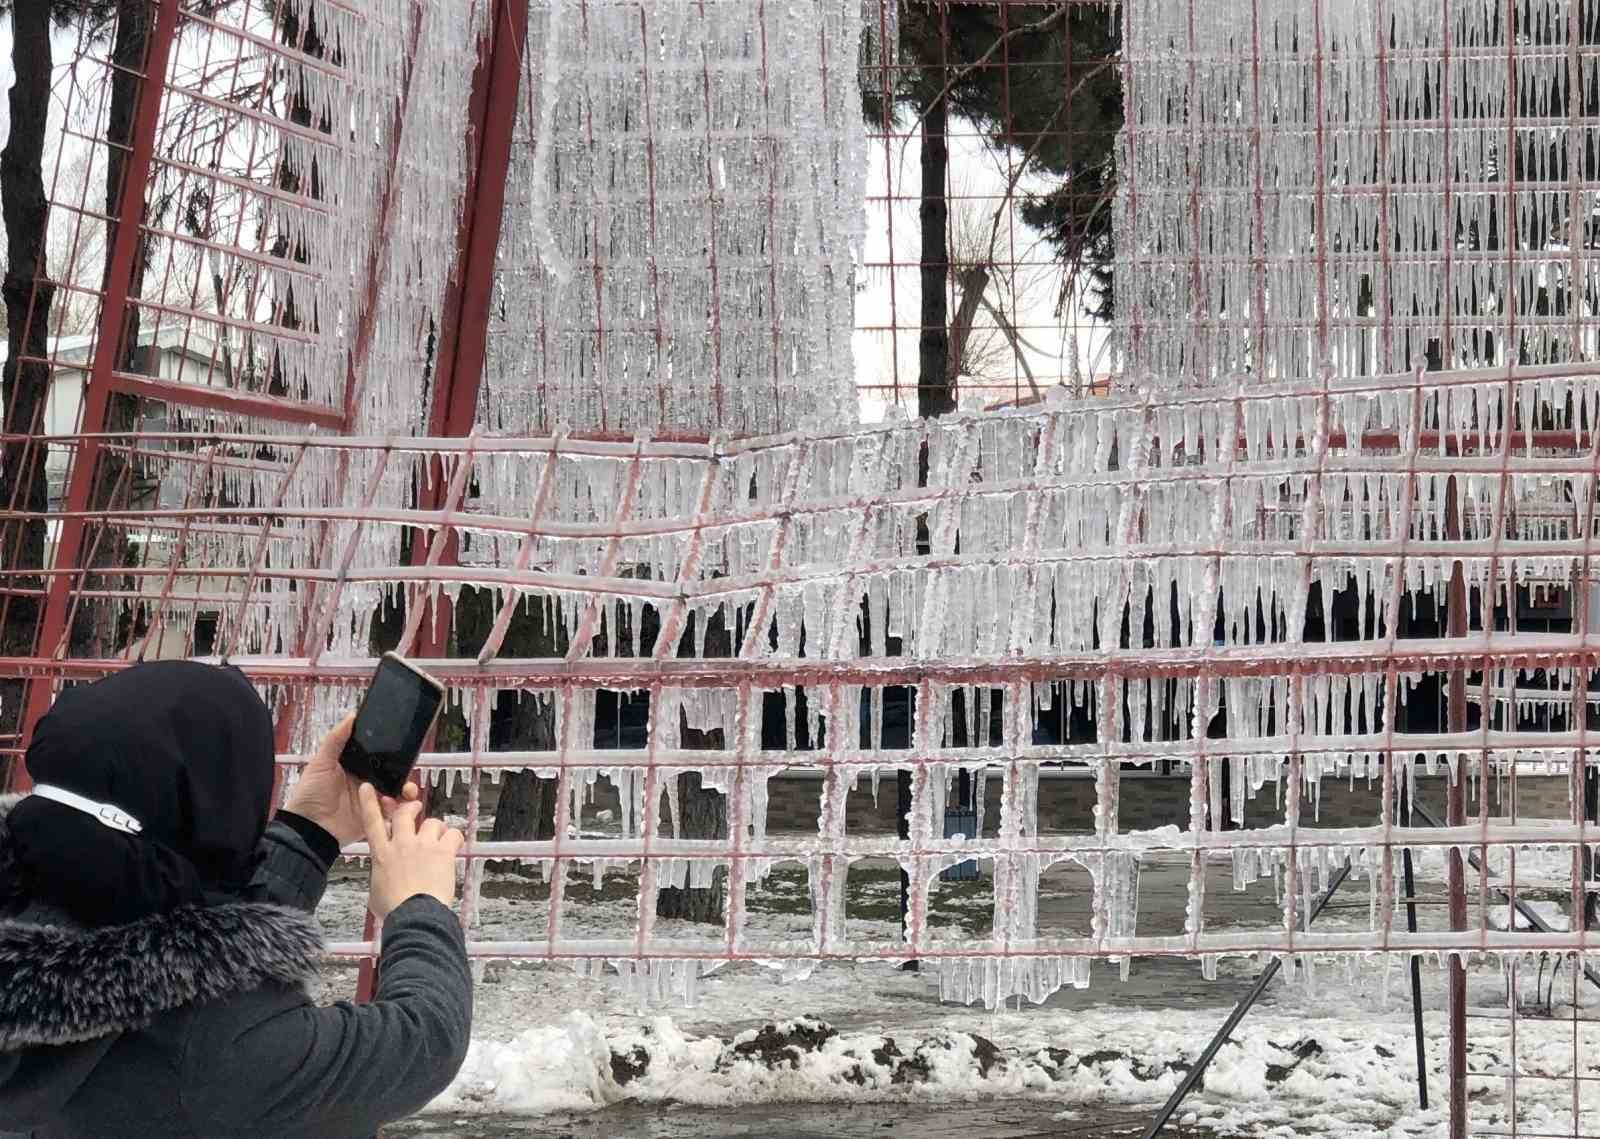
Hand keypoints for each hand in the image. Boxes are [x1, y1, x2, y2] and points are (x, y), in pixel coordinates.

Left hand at [284, 713, 417, 845]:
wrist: (308, 829)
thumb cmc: (310, 795)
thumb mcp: (321, 763)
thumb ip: (335, 740)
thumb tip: (351, 716)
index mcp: (355, 767)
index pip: (379, 756)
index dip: (393, 753)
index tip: (405, 747)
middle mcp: (366, 782)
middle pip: (393, 774)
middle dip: (405, 772)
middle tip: (409, 771)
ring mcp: (371, 801)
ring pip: (397, 793)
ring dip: (405, 790)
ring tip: (407, 791)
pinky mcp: (374, 818)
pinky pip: (393, 813)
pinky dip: (398, 809)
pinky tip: (393, 805)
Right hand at [360, 783, 463, 918]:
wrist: (414, 915)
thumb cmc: (394, 908)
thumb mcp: (376, 891)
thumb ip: (381, 876)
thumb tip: (385, 878)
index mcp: (381, 854)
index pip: (372, 822)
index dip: (369, 802)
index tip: (369, 788)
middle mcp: (401, 844)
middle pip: (405, 814)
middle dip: (411, 809)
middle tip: (417, 810)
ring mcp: (422, 846)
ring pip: (432, 822)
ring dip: (437, 829)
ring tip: (440, 841)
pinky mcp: (442, 851)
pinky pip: (453, 834)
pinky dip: (455, 838)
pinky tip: (454, 847)